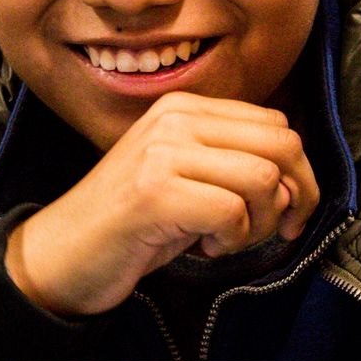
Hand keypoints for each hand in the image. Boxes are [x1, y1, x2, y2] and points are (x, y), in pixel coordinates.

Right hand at [6, 93, 319, 316]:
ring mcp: (163, 152)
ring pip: (263, 179)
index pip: (276, 124)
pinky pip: (233, 212)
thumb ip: (235, 165)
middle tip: (269, 230)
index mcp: (184, 107)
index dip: (297, 173)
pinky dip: (231, 240)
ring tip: (225, 238)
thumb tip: (297, 185)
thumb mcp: (186, 178)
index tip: (285, 212)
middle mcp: (174, 118)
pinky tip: (203, 246)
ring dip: (258, 223)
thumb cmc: (132, 224)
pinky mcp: (155, 192)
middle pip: (281, 145)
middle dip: (293, 197)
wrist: (63, 254)